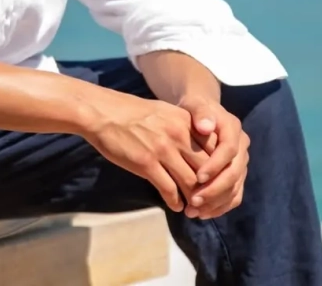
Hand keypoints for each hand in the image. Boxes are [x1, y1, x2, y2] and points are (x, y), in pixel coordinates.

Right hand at [82, 90, 209, 211]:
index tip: (216, 182)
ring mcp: (163, 149)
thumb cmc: (132, 113)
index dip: (218, 170)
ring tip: (194, 208)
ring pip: (191, 183)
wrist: (103, 113)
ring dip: (195, 200)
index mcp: (185, 121)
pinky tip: (176, 205)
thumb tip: (200, 149)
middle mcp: (178, 135)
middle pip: (207, 169)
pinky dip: (176, 202)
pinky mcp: (146, 163)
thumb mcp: (165, 113)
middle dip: (210, 189)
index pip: (214, 150)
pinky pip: (169, 189)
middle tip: (208, 201)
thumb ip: (184, 128)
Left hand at [177, 94, 249, 218]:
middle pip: (234, 173)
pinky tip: (202, 214)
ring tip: (193, 212)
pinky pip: (234, 195)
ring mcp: (241, 163)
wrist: (201, 113)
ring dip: (216, 203)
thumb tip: (206, 127)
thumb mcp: (194, 104)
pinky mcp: (237, 175)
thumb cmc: (194, 108)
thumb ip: (200, 112)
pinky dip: (220, 207)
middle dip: (215, 189)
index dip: (215, 165)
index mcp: (232, 128)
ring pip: (235, 188)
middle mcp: (242, 147)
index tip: (198, 177)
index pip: (229, 150)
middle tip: (193, 202)